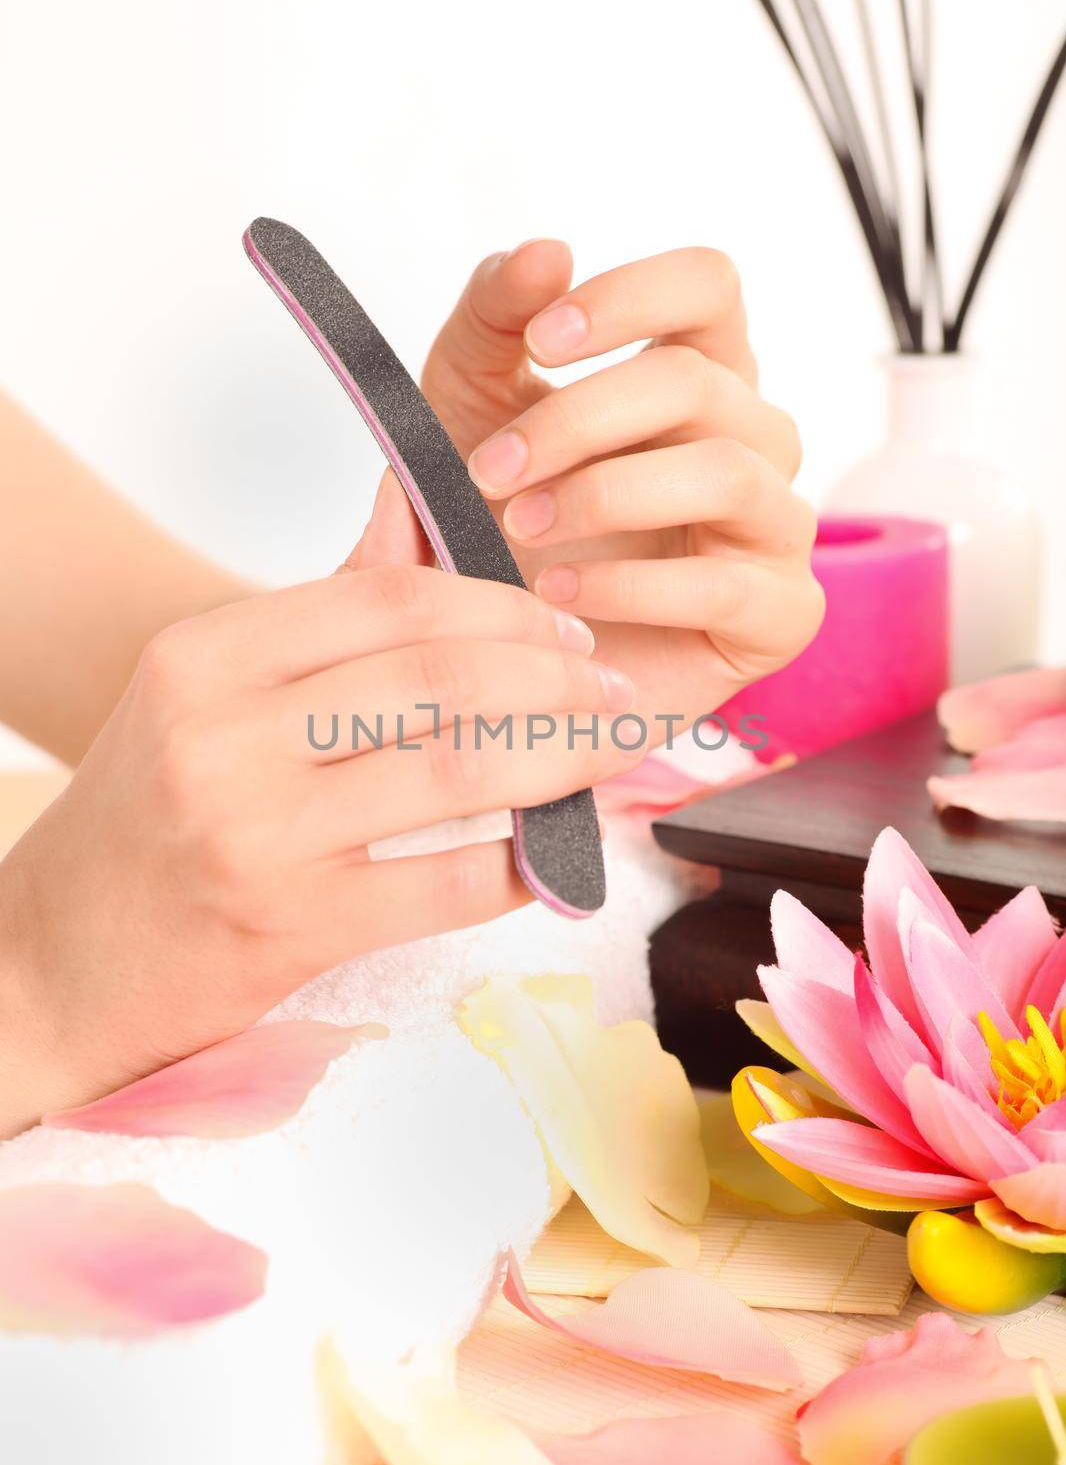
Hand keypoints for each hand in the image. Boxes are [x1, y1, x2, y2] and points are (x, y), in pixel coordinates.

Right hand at [0, 549, 639, 1135]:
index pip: (390, 598)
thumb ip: (323, 606)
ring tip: (609, 752)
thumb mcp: (207, 695)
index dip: (502, 605)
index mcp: (205, 656)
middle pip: (437, 674)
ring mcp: (254, 832)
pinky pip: (447, 884)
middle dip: (553, 676)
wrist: (52, 964)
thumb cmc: (146, 820)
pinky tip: (553, 856)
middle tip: (610, 688)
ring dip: (560, 757)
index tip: (564, 625)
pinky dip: (520, 865)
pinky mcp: (287, 926)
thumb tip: (409, 500)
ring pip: (457, 769)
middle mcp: (221, 733)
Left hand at [422, 243, 823, 733]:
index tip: (541, 341)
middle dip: (579, 419)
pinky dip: (632, 587)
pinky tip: (561, 600)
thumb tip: (546, 251)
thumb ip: (493, 321)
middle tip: (489, 470)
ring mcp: (775, 527)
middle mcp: (751, 440)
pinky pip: (728, 583)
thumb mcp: (465, 411)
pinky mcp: (779, 616)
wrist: (501, 660)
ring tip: (520, 532)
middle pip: (699, 380)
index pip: (709, 284)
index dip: (630, 296)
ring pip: (727, 469)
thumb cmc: (496, 527)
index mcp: (693, 375)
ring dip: (605, 494)